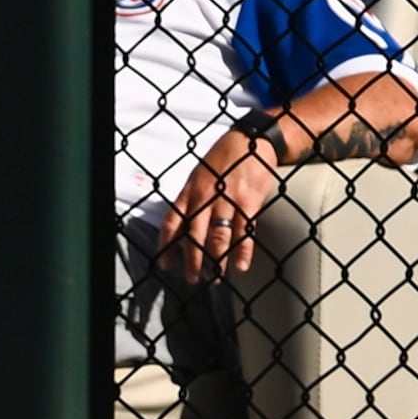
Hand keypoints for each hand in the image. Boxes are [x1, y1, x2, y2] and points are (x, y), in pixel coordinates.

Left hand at [159, 126, 283, 282]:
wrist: (252, 139)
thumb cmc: (224, 157)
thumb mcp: (199, 174)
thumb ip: (190, 198)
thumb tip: (181, 224)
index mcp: (190, 190)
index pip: (172, 222)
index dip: (167, 246)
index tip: (165, 265)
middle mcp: (205, 197)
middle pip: (194, 235)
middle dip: (192, 261)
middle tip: (192, 279)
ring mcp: (227, 200)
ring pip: (218, 238)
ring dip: (216, 262)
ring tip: (215, 279)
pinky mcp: (248, 202)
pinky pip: (244, 232)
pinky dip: (242, 251)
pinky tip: (241, 266)